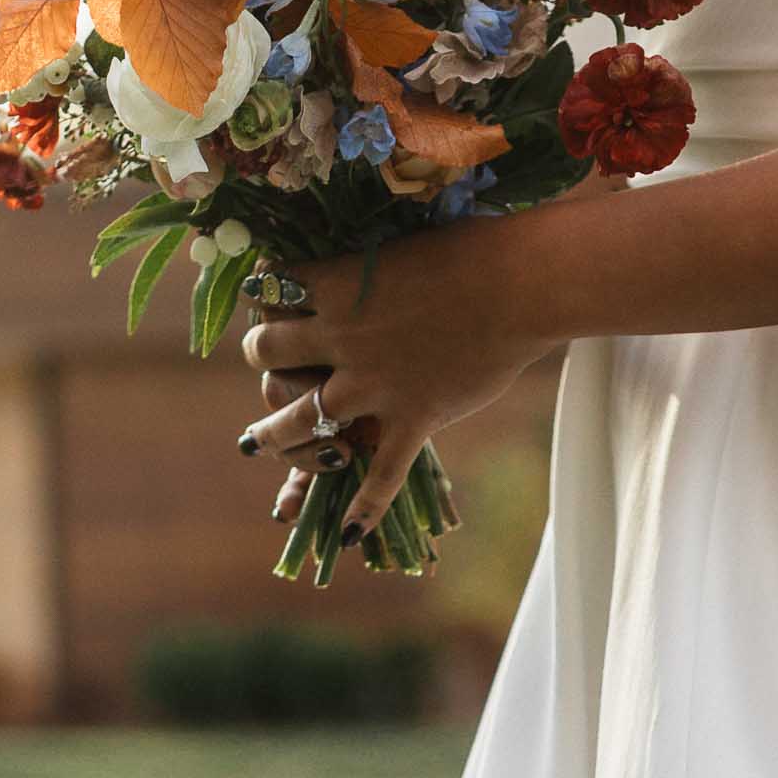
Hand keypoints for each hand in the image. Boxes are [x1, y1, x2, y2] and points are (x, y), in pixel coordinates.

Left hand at [243, 221, 555, 543]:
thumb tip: (355, 267)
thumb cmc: (471, 248)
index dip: (263, 301)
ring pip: (302, 421)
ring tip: (257, 442)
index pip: (270, 297)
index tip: (264, 301)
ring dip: (275, 435)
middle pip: (269, 357)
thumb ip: (368, 267)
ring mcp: (373, 386)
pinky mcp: (412, 419)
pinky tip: (349, 534)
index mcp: (335, 286)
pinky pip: (380, 476)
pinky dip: (364, 508)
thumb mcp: (400, 244)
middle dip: (260, 359)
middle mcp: (341, 338)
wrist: (520, 285)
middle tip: (260, 361)